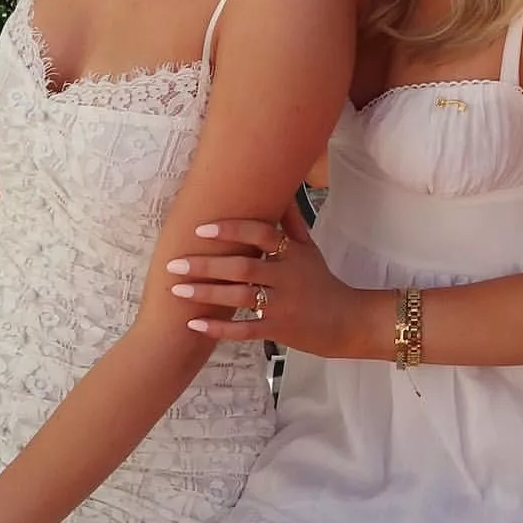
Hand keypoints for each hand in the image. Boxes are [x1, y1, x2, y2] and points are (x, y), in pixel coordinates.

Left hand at [167, 199, 376, 358]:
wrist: (347, 320)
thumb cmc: (321, 281)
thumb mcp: (309, 250)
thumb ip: (291, 224)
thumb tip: (279, 192)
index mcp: (294, 253)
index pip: (261, 234)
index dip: (232, 229)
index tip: (201, 229)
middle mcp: (287, 276)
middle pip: (243, 267)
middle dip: (206, 265)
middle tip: (175, 263)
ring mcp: (283, 305)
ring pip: (239, 298)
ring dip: (206, 294)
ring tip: (178, 290)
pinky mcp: (279, 330)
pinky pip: (245, 330)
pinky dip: (219, 328)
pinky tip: (196, 324)